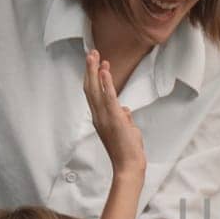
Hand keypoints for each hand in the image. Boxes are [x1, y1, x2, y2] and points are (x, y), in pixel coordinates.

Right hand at [83, 50, 144, 176]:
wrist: (129, 165)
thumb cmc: (128, 150)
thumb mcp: (126, 129)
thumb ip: (123, 117)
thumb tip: (125, 109)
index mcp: (100, 118)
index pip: (93, 93)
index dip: (93, 77)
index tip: (98, 63)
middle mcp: (98, 116)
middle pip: (90, 88)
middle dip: (90, 69)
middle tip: (92, 52)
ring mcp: (104, 118)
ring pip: (96, 90)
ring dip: (95, 71)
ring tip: (95, 55)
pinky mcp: (114, 119)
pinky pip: (108, 98)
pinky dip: (106, 83)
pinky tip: (105, 71)